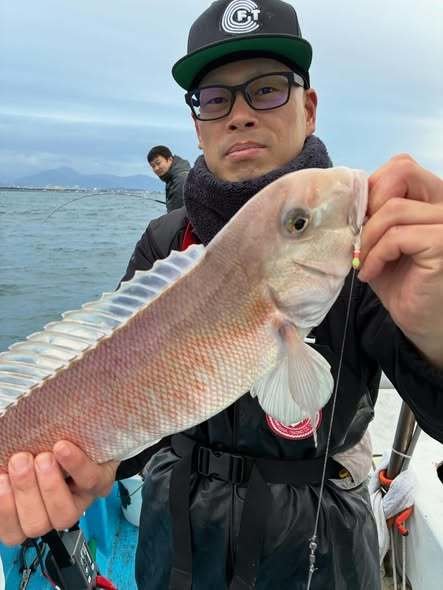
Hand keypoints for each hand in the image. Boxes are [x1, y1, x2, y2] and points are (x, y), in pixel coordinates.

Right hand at [0, 441, 118, 545]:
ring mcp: (80, 500)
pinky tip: (62, 449)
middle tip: (20, 461)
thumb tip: (1, 470)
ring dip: (49, 486)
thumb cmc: (45, 443)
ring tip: (42, 458)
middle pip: (36, 525)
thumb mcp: (23, 457)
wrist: (84, 429)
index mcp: (29, 512)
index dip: (4, 510)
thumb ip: (11, 469)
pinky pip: (90, 481)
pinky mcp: (102, 482)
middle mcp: (54, 513)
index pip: (12, 531)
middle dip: (25, 493)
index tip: (1, 479)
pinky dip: (75, 465)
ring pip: (64, 514)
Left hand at [359, 154, 442, 366]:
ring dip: (368, 239)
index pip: (400, 167)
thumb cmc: (401, 283)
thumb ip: (370, 216)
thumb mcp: (379, 242)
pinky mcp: (442, 242)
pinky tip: (371, 274)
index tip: (356, 223)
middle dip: (369, 205)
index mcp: (430, 198)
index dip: (371, 190)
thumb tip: (346, 199)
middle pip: (401, 170)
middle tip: (359, 238)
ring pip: (393, 209)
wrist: (420, 322)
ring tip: (363, 262)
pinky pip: (397, 236)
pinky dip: (375, 255)